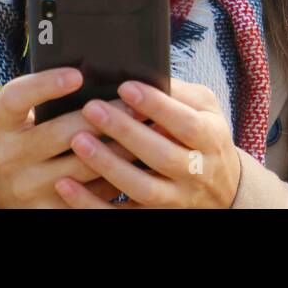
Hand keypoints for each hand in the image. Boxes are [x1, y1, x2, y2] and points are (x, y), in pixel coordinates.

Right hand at [0, 67, 141, 208]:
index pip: (16, 98)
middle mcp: (10, 156)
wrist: (4, 192)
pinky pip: (91, 196)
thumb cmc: (24, 139)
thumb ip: (44, 98)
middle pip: (61, 133)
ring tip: (147, 131)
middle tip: (136, 104)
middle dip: (104, 116)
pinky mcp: (49, 211)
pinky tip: (139, 164)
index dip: (45, 85)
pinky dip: (117, 179)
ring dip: (119, 148)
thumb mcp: (21, 117)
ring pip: (84, 167)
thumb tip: (93, 73)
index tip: (77, 74)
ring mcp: (29, 187)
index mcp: (1, 124)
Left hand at [53, 77, 242, 208]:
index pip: (185, 123)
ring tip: (79, 141)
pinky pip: (120, 216)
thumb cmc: (204, 135)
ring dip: (107, 166)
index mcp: (210, 139)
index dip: (156, 106)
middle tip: (92, 108)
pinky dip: (90, 204)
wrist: (221, 189)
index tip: (125, 86)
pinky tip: (65, 185)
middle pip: (161, 156)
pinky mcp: (154, 216)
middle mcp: (196, 172)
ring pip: (142, 189)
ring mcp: (176, 199)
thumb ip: (178, 92)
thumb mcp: (204, 108)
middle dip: (125, 132)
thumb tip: (142, 71)